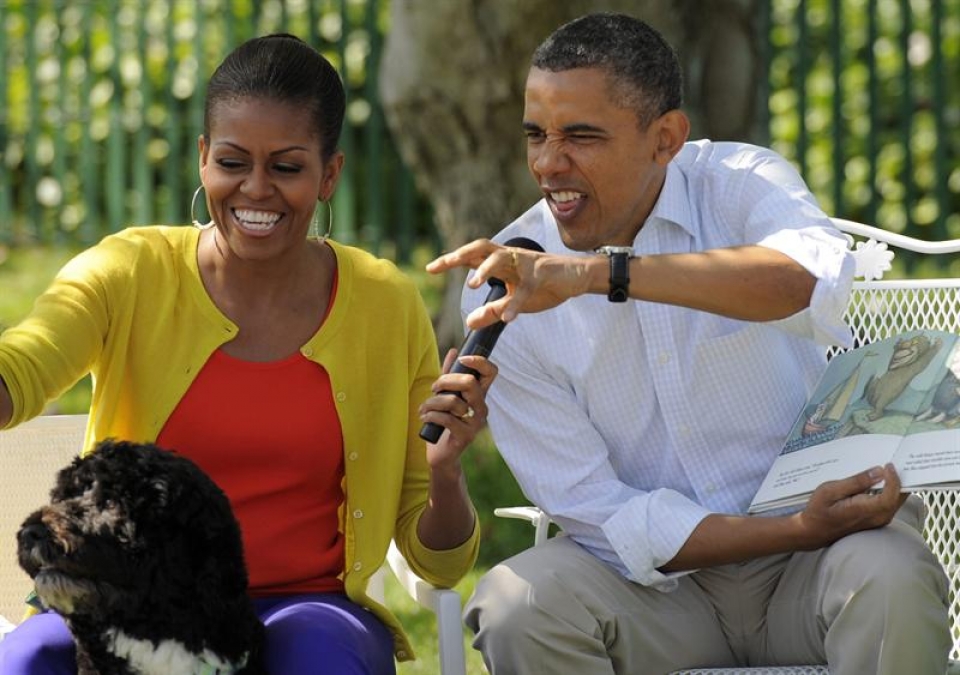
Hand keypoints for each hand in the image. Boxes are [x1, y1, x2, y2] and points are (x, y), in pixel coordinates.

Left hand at [419, 349, 497, 469]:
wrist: (441, 454)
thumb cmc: (443, 423)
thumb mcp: (445, 396)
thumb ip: (449, 375)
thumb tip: (454, 350)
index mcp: (478, 395)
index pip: (491, 372)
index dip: (479, 361)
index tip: (461, 359)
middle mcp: (481, 407)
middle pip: (470, 382)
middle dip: (445, 381)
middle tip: (434, 389)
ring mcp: (476, 422)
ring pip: (453, 401)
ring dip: (432, 402)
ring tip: (424, 408)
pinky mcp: (466, 436)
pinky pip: (446, 419)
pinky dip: (431, 415)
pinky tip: (424, 418)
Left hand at [426, 239, 590, 328]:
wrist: (576, 277)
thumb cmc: (544, 285)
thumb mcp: (514, 301)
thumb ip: (493, 311)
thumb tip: (469, 322)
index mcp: (501, 262)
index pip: (471, 256)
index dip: (450, 260)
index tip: (430, 269)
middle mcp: (510, 258)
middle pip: (480, 247)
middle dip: (460, 254)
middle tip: (442, 265)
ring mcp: (526, 264)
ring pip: (501, 260)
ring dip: (485, 270)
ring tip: (471, 285)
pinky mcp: (542, 275)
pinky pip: (526, 289)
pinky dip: (516, 303)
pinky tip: (508, 319)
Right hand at [796, 463, 905, 548]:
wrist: (814, 531)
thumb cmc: (819, 511)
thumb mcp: (830, 491)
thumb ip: (856, 482)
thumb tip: (878, 472)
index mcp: (865, 510)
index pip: (890, 496)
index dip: (894, 479)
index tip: (888, 465)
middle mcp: (877, 518)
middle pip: (899, 498)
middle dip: (900, 480)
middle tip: (894, 463)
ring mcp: (879, 521)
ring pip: (897, 501)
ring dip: (896, 485)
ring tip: (888, 470)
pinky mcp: (877, 520)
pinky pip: (891, 504)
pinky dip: (891, 492)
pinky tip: (881, 482)